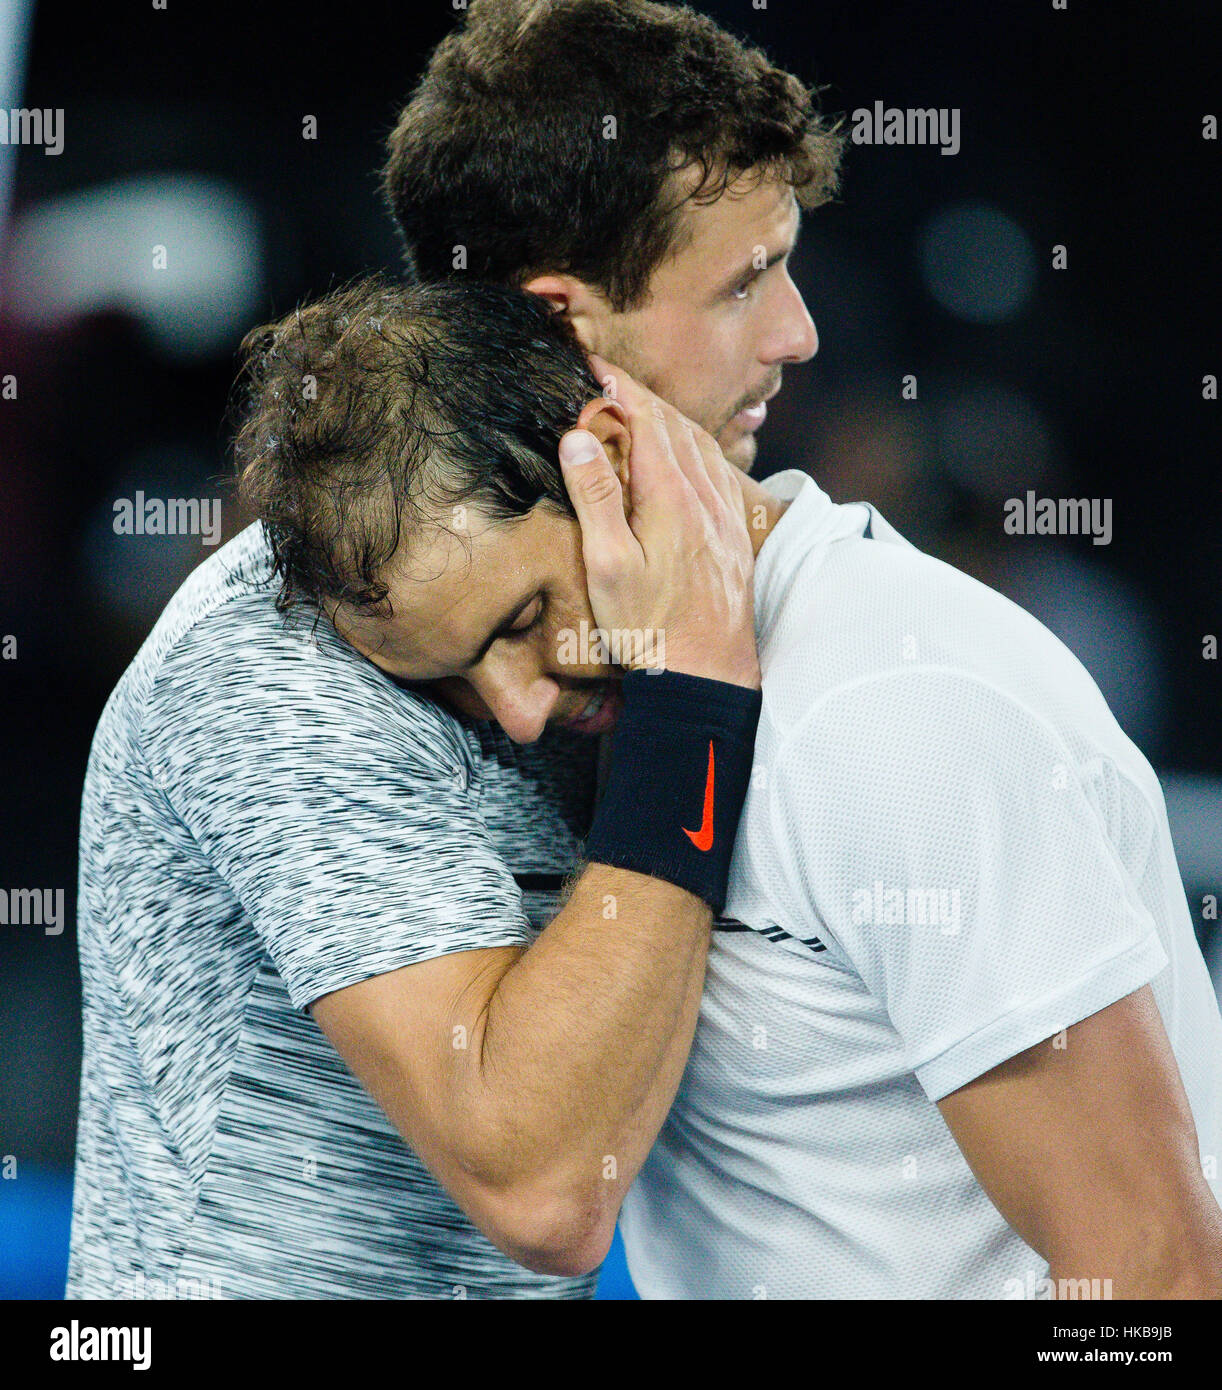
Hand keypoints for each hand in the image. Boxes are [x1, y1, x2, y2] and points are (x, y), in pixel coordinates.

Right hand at [558, 355, 759, 689]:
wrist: (706, 676)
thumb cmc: (649, 629)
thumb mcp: (608, 566)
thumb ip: (595, 497)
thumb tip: (578, 435)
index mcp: (671, 498)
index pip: (644, 420)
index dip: (617, 388)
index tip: (591, 365)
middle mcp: (706, 498)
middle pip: (674, 425)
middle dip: (639, 396)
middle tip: (607, 379)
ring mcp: (726, 516)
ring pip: (701, 445)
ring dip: (669, 418)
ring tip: (639, 406)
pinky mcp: (734, 536)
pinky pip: (719, 471)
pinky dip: (696, 446)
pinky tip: (686, 454)